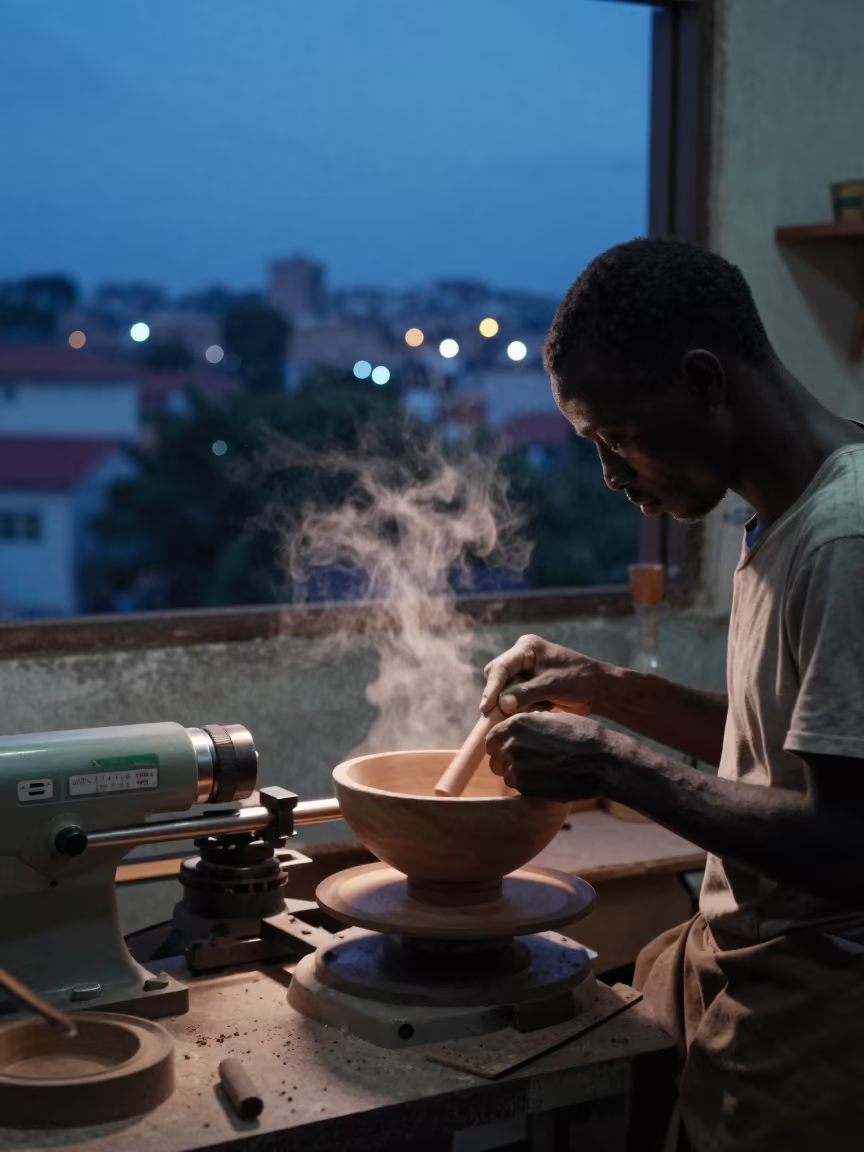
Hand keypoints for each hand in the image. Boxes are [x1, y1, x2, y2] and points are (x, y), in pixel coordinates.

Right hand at [481, 634, 617, 717]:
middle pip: (497, 679)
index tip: (485, 708)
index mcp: (526, 648)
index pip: (501, 668)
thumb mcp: (552, 685)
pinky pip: (514, 701)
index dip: (491, 689)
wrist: (599, 690)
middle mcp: (521, 658)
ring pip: (504, 692)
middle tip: (501, 717)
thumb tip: (501, 704)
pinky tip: (540, 710)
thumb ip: (526, 693)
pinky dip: (522, 709)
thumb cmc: (579, 679)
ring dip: (513, 705)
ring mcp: (524, 673)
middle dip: (500, 698)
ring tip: (536, 709)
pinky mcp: (528, 688)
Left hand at [486, 711, 615, 802]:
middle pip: (494, 756)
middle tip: (521, 759)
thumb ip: (531, 721)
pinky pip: (518, 787)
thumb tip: (523, 722)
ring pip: (505, 774)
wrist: (600, 761)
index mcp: (517, 724)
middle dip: (504, 758)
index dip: (499, 741)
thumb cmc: (582, 735)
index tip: (507, 745)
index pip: (492, 736)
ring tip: (536, 769)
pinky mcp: (527, 788)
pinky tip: (543, 779)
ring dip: (516, 772)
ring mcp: (518, 768)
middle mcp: (512, 745)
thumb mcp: (554, 718)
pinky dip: (526, 784)